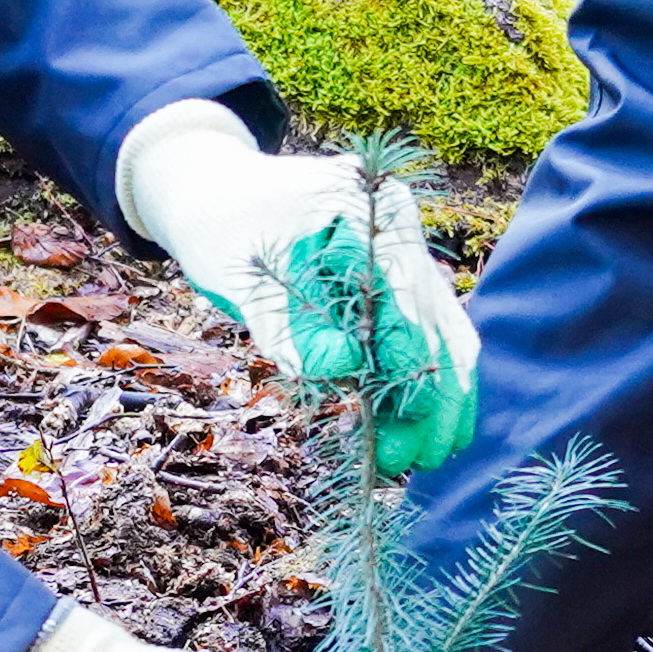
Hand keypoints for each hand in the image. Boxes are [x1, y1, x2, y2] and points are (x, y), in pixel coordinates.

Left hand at [112, 101, 481, 475]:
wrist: (211, 192)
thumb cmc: (219, 227)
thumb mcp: (242, 279)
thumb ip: (288, 325)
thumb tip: (343, 371)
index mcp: (366, 206)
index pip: (407, 294)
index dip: (414, 363)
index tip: (413, 424)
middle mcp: (396, 223)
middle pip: (438, 317)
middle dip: (435, 395)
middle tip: (421, 459)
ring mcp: (400, 246)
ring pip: (442, 330)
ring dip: (436, 396)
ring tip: (420, 455)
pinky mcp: (393, 274)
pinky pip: (422, 330)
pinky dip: (419, 378)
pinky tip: (412, 426)